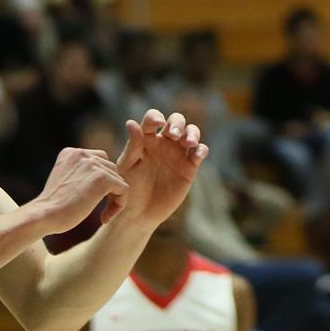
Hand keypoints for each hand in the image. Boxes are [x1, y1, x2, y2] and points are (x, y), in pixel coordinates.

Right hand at [28, 147, 128, 232]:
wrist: (43, 215)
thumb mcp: (63, 180)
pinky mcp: (103, 179)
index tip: (90, 199)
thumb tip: (100, 177)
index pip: (97, 160)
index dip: (99, 180)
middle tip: (99, 208)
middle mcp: (83, 154)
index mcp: (71, 152)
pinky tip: (105, 218)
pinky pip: (123, 189)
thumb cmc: (52, 206)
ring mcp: (93, 165)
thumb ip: (79, 173)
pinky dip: (119, 204)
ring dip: (113, 197)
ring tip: (102, 215)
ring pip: (118, 178)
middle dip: (108, 188)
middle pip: (110, 168)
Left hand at [106, 108, 207, 224]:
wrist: (139, 214)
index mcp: (147, 139)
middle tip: (173, 134)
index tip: (157, 123)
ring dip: (192, 133)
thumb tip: (131, 122)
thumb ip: (132, 145)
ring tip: (189, 142)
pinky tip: (197, 154)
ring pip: (191, 133)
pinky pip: (200, 153)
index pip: (153, 119)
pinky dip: (201, 150)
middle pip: (176, 121)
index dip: (156, 117)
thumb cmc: (129, 189)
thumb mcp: (127, 166)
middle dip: (178, 123)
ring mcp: (178, 154)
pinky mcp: (189, 167)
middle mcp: (164, 143)